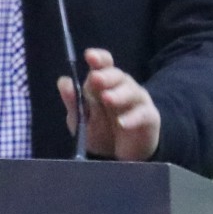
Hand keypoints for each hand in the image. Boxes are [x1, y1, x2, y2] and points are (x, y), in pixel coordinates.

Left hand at [57, 47, 160, 161]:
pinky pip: (142, 114)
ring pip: (131, 91)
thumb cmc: (100, 132)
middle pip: (117, 75)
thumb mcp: (81, 119)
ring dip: (118, 94)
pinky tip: (122, 123)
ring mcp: (137, 101)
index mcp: (103, 83)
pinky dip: (132, 118)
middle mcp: (122, 87)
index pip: (104, 64)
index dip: (98, 58)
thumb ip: (73, 102)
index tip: (89, 56)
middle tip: (95, 79)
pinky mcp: (149, 117)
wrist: (119, 157)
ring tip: (107, 99)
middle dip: (106, 76)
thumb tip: (63, 82)